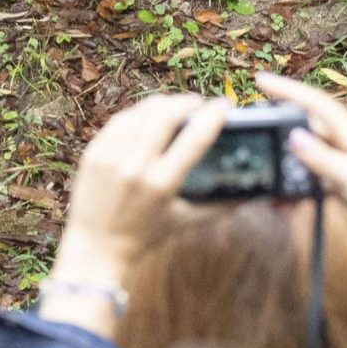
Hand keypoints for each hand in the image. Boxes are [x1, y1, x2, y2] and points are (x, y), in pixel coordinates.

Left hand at [52, 92, 222, 288]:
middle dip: (186, 102)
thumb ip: (220, 206)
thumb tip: (252, 193)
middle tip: (198, 102)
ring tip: (175, 106)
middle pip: (164, 116)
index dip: (212, 117)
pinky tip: (148, 115)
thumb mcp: (186, 222)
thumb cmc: (146, 235)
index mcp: (162, 185)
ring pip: (140, 113)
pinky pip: (118, 122)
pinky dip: (137, 114)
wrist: (97, 245)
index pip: (193, 140)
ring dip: (162, 104)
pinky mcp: (93, 153)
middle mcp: (134, 167)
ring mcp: (110, 158)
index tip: (224, 105)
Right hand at [258, 71, 346, 258]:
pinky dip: (303, 173)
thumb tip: (294, 136)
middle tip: (259, 128)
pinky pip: (318, 165)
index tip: (261, 79)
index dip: (287, 89)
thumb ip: (322, 158)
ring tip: (276, 168)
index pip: (316, 102)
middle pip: (311, 121)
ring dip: (293, 156)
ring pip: (312, 145)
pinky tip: (294, 188)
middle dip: (284, 124)